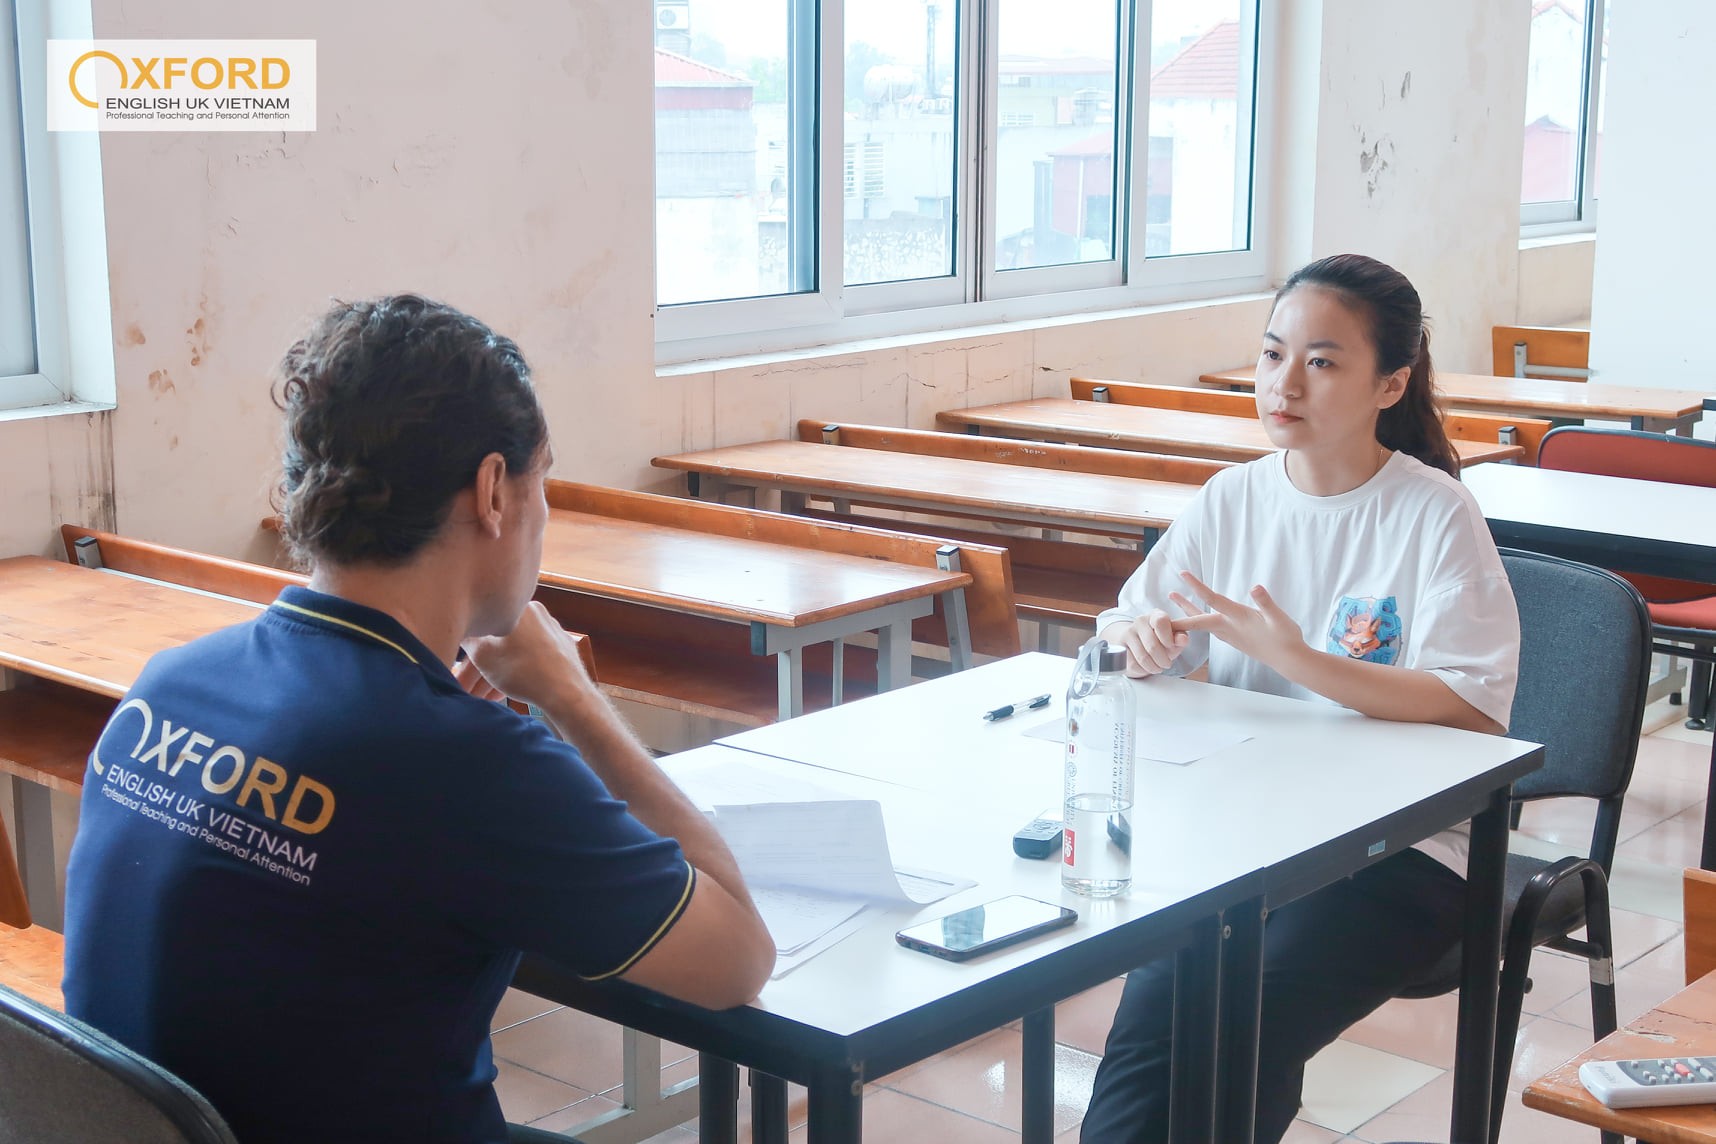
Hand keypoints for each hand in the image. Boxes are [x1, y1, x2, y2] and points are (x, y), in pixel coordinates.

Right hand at [459, 601, 597, 712]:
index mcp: (519, 608)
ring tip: (481, 698)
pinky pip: (529, 658)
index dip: (464, 652)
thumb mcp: (482, 653)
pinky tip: (502, 694)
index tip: (454, 669)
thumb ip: (466, 636)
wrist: (567, 693)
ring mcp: (551, 632)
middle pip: (497, 642)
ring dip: (493, 675)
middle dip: (477, 669)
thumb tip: (459, 628)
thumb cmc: (523, 671)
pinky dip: (513, 673)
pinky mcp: (561, 650)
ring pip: (512, 652)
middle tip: (464, 689)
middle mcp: (537, 614)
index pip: (483, 625)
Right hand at [1103, 613, 1190, 677]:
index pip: (1160, 621)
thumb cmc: (1160, 640)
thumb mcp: (1173, 639)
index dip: (1167, 638)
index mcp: (1156, 615)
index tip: (1171, 647)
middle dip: (1163, 660)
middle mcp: (1140, 621)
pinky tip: (1147, 667)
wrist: (1138, 644)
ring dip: (1154, 667)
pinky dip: (1143, 670)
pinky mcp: (1119, 646)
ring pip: (1143, 657)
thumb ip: (1180, 639)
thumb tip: (1183, 639)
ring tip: (1158, 667)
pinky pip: (1133, 664)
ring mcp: (1128, 633)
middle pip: (1152, 645)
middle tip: (1167, 664)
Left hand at [1169, 572, 1303, 671]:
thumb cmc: (1286, 638)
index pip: (1212, 599)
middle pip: (1199, 616)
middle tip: (1170, 593)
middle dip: (1183, 605)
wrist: (1289, 661)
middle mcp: (1229, 627)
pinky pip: (1211, 629)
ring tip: (1178, 600)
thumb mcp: (1279, 617)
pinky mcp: (1234, 639)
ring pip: (1204, 622)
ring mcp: (1230, 635)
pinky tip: (1200, 619)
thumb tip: (1255, 588)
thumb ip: (1266, 603)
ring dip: (1189, 612)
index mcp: (1237, 618)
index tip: (1183, 574)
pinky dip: (1200, 622)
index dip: (1196, 586)